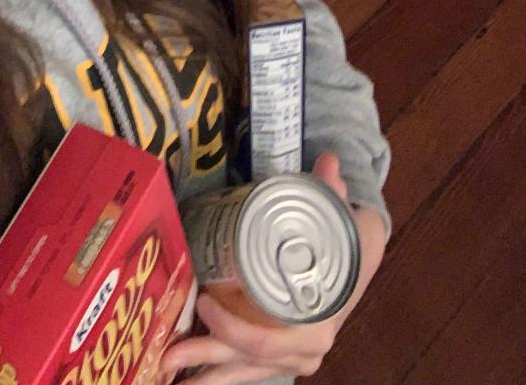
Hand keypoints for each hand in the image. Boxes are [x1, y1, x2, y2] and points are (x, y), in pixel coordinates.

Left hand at [161, 154, 386, 383]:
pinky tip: (189, 376)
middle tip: (167, 355)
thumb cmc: (349, 248)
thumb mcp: (349, 222)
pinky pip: (245, 370)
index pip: (265, 341)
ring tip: (167, 373)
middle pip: (245, 360)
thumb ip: (334, 194)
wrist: (359, 265)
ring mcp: (289, 359)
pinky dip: (219, 374)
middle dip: (204, 360)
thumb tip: (327, 162)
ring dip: (205, 375)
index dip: (231, 329)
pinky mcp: (277, 356)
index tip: (203, 301)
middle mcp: (301, 351)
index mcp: (315, 328)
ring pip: (241, 372)